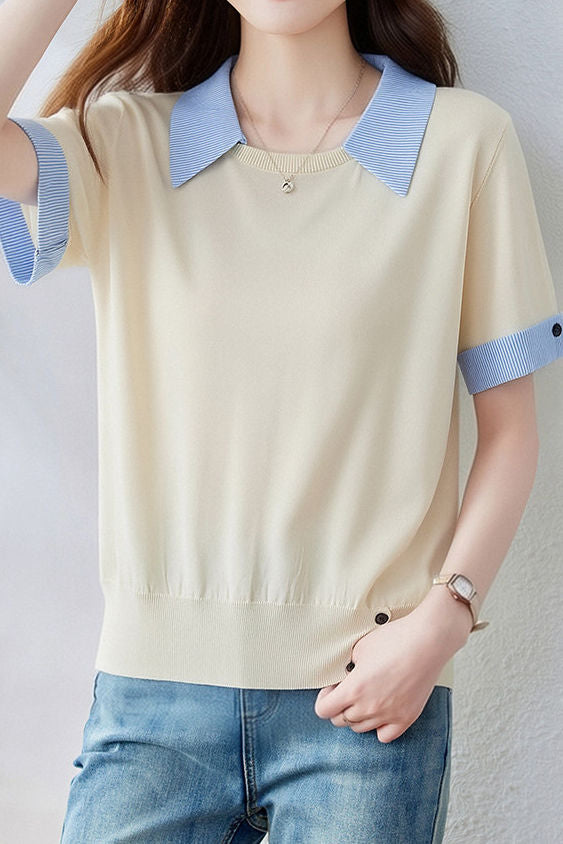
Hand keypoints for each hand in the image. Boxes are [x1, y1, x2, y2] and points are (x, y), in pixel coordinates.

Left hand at [313, 604, 465, 743]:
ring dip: (357, 716)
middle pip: (340, 721)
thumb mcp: (360, 648)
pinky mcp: (406, 718)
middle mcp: (369, 707)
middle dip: (339, 706)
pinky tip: (381, 711)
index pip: (323, 711)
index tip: (330, 690)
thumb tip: (346, 675)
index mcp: (354, 689)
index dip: (324, 699)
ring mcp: (389, 716)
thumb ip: (348, 666)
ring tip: (365, 697)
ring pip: (361, 729)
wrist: (427, 641)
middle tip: (347, 691)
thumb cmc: (395, 639)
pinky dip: (379, 727)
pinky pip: (384, 736)